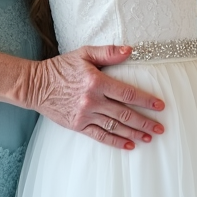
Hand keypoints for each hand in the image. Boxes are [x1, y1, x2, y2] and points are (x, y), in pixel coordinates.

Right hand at [29, 45, 164, 149]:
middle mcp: (92, 100)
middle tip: (160, 127)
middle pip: (125, 113)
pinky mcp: (77, 126)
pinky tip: (129, 145)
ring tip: (150, 137)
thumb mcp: (84, 53)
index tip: (160, 105)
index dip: (146, 100)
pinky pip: (100, 136)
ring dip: (134, 133)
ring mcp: (84, 115)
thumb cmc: (61, 67)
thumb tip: (130, 51)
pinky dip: (116, 141)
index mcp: (96, 82)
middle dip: (145, 121)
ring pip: (115, 127)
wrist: (35, 85)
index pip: (127, 93)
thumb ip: (108, 53)